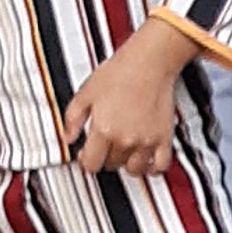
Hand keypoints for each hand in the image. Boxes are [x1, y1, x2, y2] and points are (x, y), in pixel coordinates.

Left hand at [60, 20, 195, 178]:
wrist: (148, 63)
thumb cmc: (119, 72)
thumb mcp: (86, 91)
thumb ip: (73, 117)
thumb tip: (68, 137)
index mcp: (103, 129)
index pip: (91, 163)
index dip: (86, 161)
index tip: (86, 156)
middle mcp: (125, 139)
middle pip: (111, 165)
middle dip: (105, 158)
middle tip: (104, 146)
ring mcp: (146, 141)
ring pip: (133, 169)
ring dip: (125, 164)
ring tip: (123, 153)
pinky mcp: (163, 139)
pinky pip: (160, 166)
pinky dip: (152, 168)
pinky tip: (146, 162)